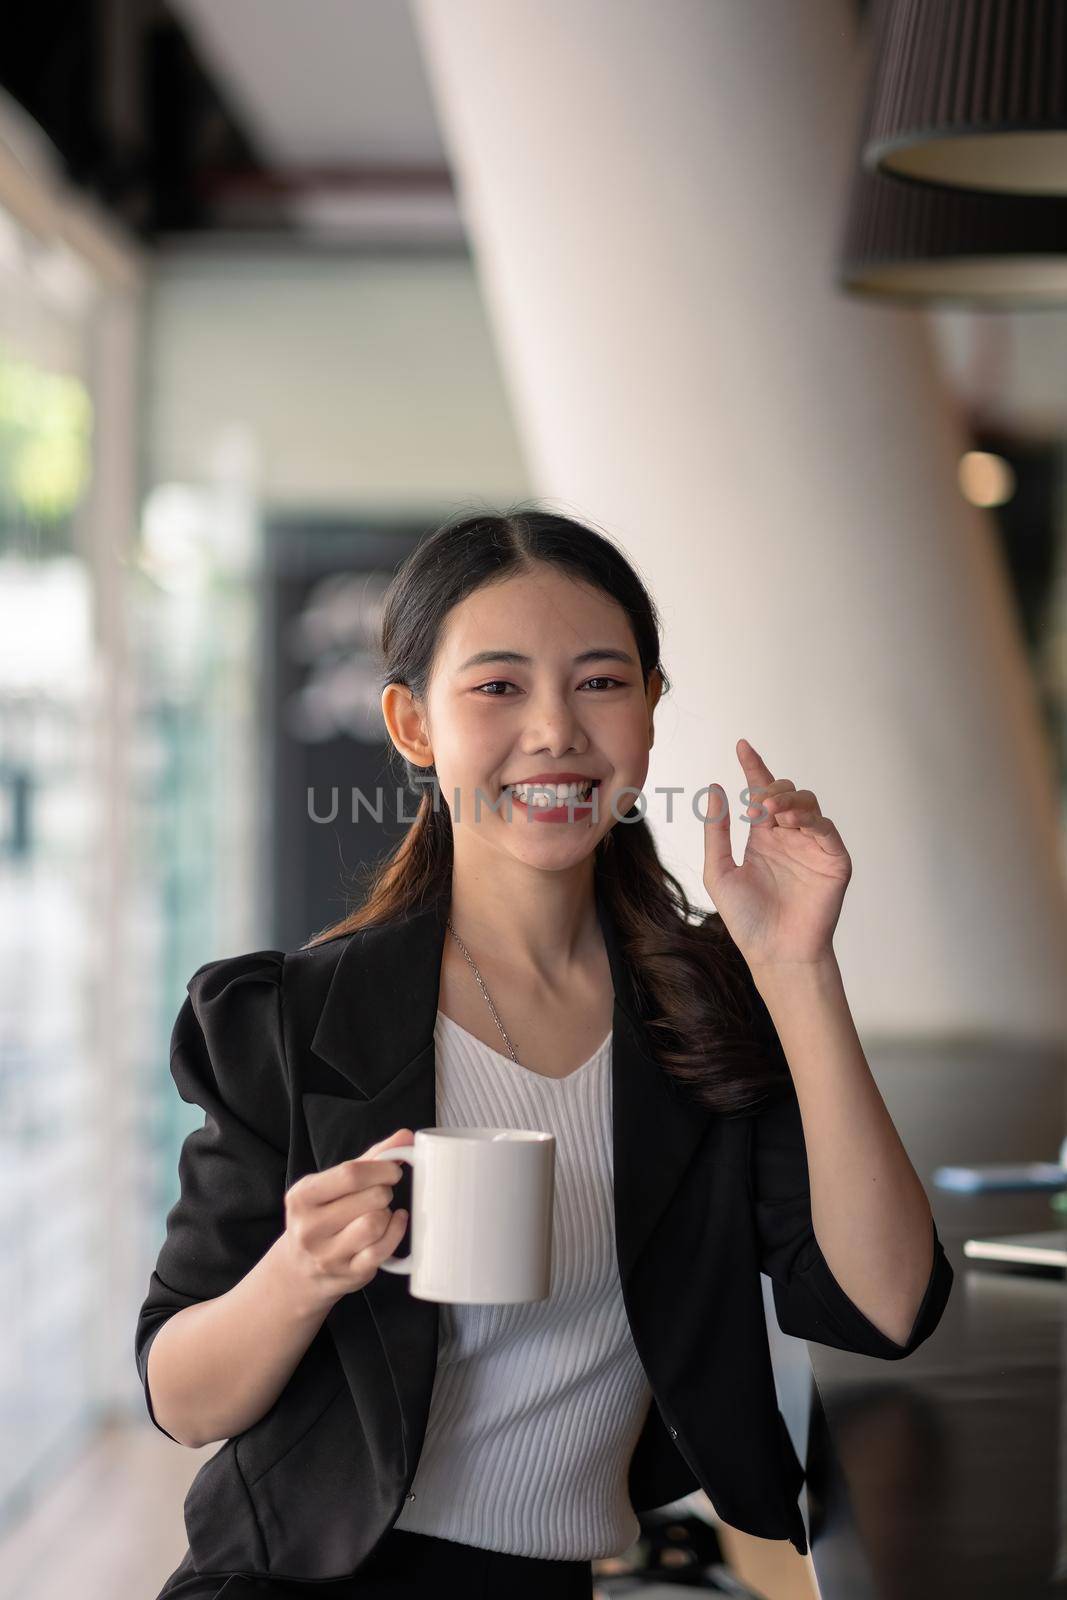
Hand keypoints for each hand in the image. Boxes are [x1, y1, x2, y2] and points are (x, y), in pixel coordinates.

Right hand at [280, 1126, 412, 1311]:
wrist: (299, 1270)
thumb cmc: (322, 1216)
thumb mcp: (332, 1184)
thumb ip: (370, 1158)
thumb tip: (406, 1136)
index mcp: (302, 1197)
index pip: (351, 1174)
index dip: (381, 1169)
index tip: (392, 1170)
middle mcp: (310, 1228)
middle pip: (370, 1198)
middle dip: (384, 1191)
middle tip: (381, 1193)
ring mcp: (328, 1255)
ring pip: (376, 1223)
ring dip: (387, 1213)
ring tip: (379, 1212)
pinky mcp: (349, 1274)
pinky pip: (383, 1250)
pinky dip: (395, 1232)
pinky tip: (392, 1224)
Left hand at [701, 737, 851, 969]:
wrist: (774, 952)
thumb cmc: (747, 919)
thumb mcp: (720, 871)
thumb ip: (716, 832)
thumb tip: (714, 790)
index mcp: (763, 838)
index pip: (759, 794)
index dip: (753, 767)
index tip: (742, 745)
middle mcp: (789, 838)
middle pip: (787, 793)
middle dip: (772, 788)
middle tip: (757, 801)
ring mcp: (812, 848)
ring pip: (809, 806)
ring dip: (789, 801)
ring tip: (770, 810)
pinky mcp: (833, 861)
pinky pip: (826, 830)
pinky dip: (810, 820)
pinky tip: (790, 823)